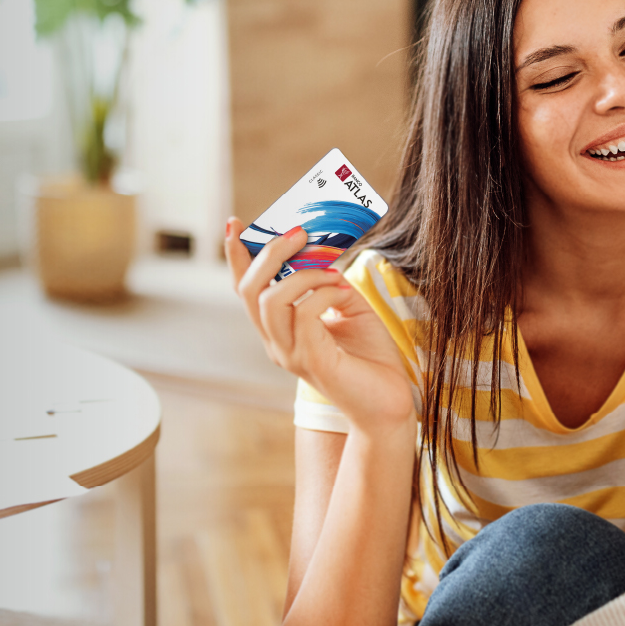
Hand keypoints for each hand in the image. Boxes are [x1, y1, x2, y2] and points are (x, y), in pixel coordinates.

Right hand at [224, 220, 414, 427]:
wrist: (389, 402)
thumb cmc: (370, 358)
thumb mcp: (348, 307)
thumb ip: (330, 282)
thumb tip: (324, 253)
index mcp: (279, 330)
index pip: (246, 289)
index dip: (236, 256)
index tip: (235, 223)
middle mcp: (276, 343)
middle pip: (250, 290)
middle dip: (270, 253)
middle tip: (299, 233)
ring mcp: (290, 354)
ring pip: (270, 300)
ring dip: (302, 273)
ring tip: (331, 269)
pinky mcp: (311, 361)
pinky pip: (305, 314)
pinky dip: (324, 292)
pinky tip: (344, 292)